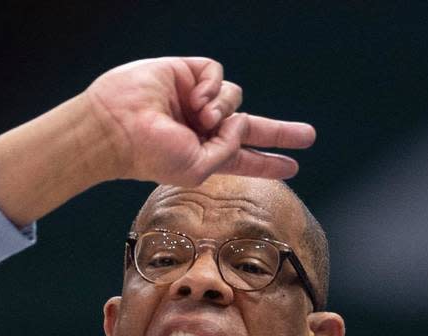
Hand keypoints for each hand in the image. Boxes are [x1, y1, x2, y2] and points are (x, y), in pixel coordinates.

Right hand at [84, 56, 315, 186]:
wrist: (119, 125)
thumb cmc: (151, 154)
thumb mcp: (198, 168)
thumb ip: (228, 150)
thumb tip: (239, 121)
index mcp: (207, 155)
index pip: (245, 159)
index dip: (268, 162)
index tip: (292, 166)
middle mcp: (205, 128)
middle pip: (252, 127)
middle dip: (280, 133)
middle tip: (309, 136)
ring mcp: (197, 101)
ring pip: (235, 98)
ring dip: (223, 108)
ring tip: (201, 118)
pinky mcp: (189, 74)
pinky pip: (218, 75)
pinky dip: (212, 87)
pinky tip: (194, 98)